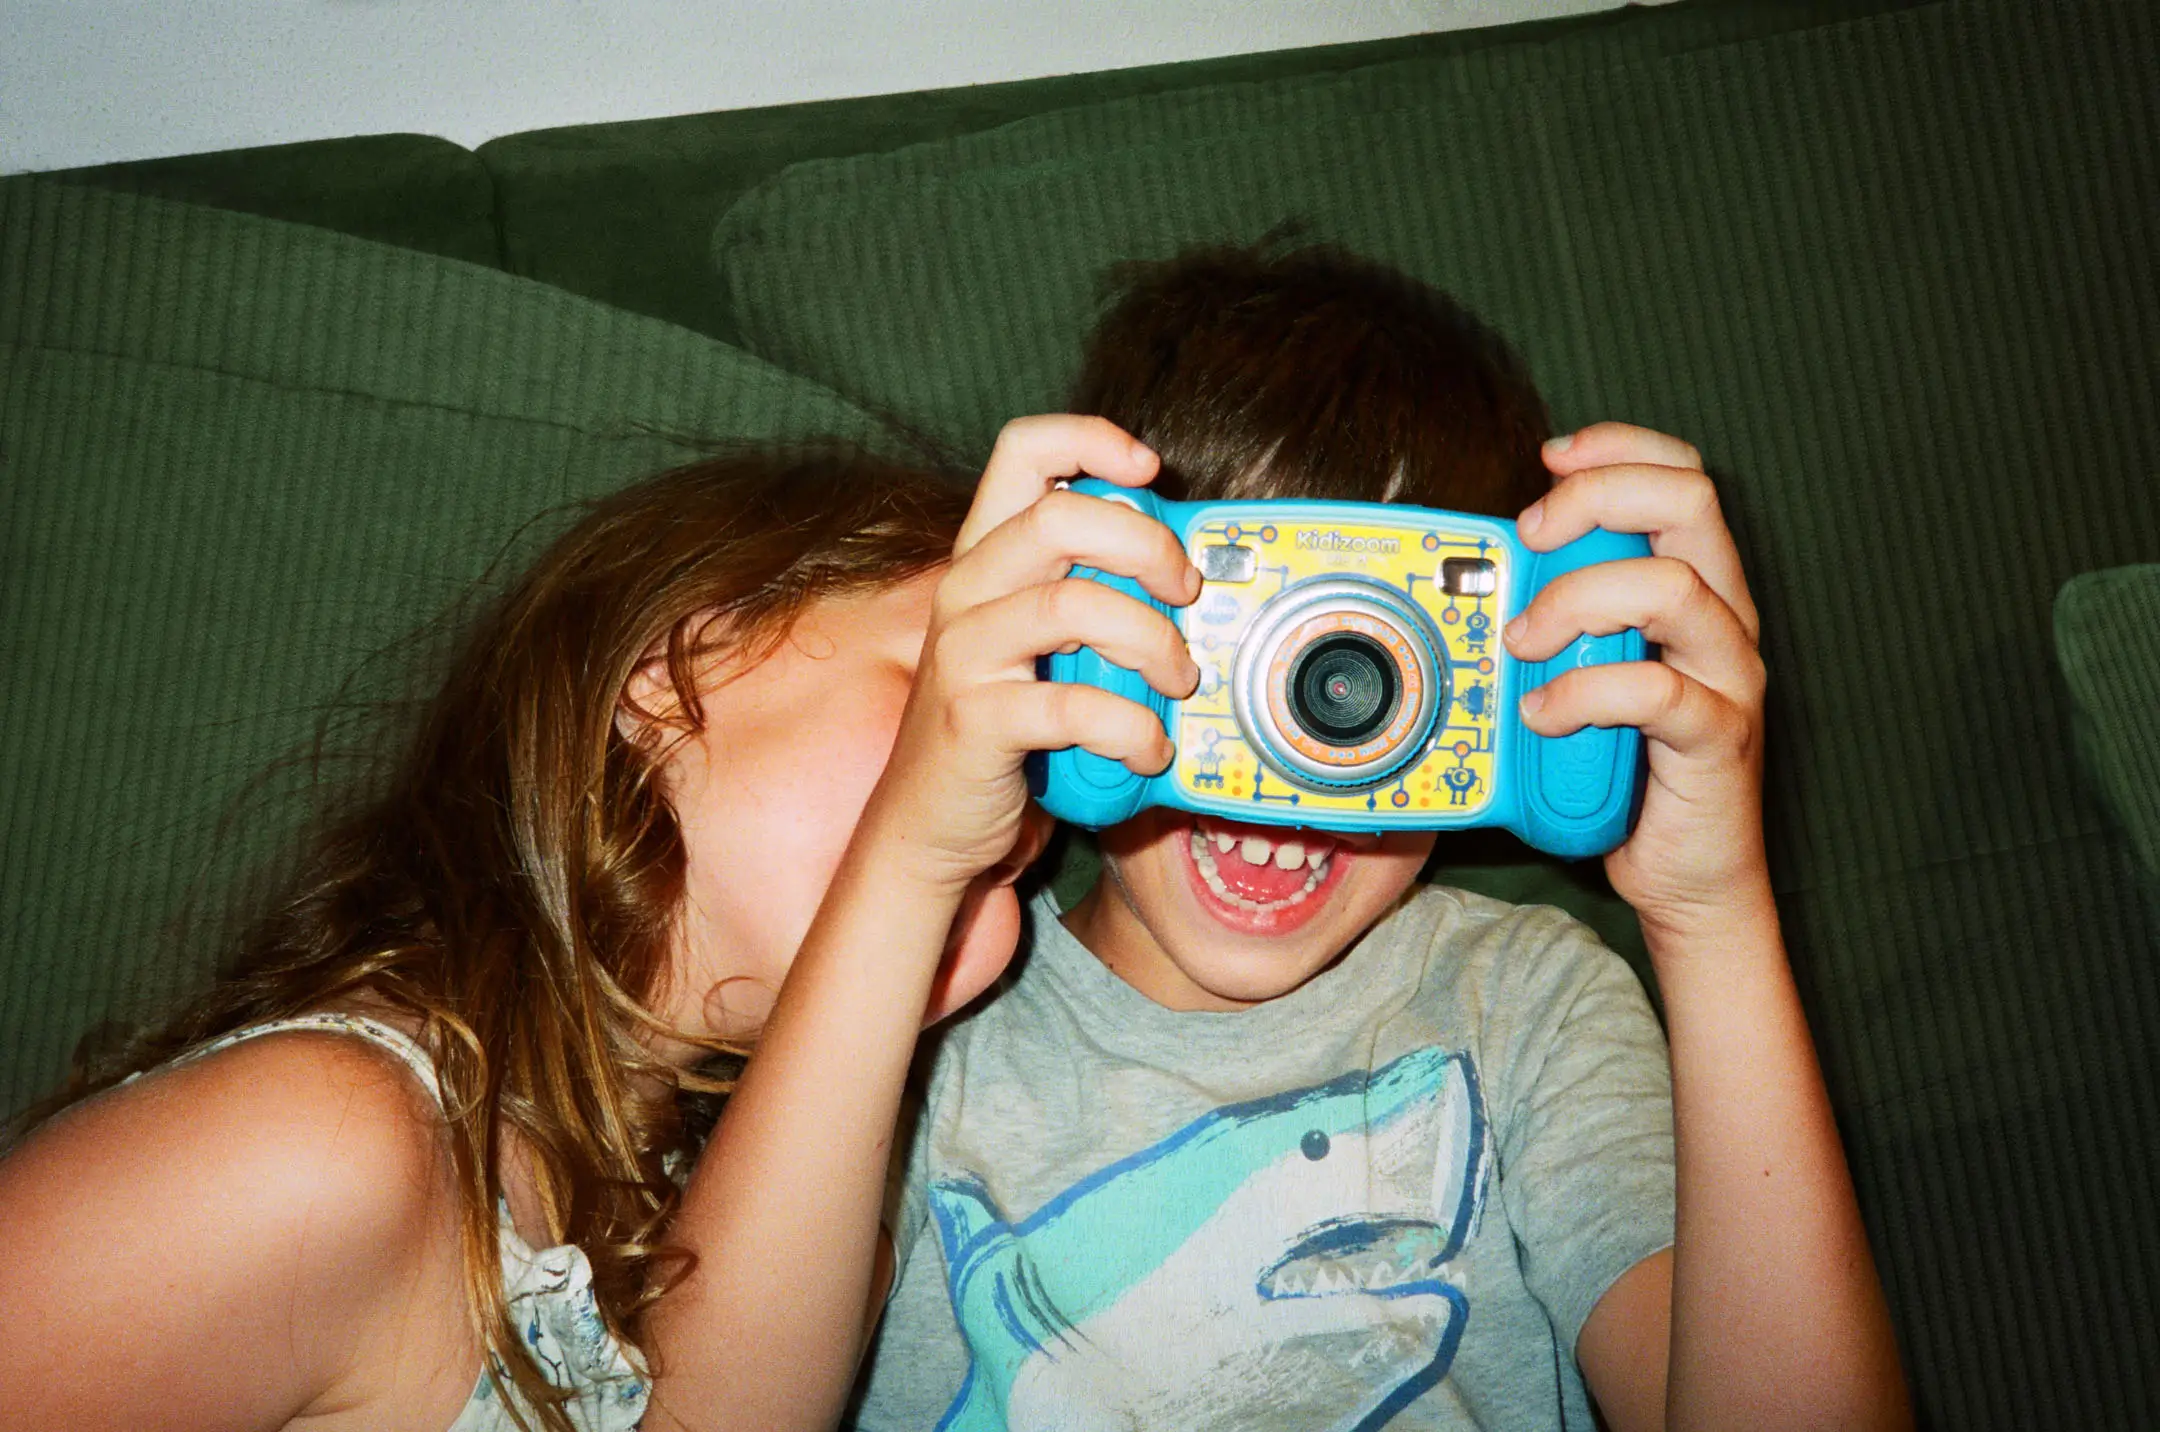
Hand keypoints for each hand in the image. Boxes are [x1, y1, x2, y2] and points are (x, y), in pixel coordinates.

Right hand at [856, 416, 1200, 1007]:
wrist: (926, 824)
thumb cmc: (1001, 729)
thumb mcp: (1039, 646)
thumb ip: (1090, 598)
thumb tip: (1191, 575)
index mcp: (985, 558)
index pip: (1021, 452)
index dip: (1090, 439)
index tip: (1150, 469)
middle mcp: (966, 590)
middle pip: (1060, 514)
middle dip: (1146, 545)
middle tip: (1186, 592)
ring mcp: (965, 653)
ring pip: (1074, 606)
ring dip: (1151, 640)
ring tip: (1181, 681)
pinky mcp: (976, 720)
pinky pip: (1074, 706)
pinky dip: (1133, 728)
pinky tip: (1150, 750)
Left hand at [1501, 422, 1769, 943]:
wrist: (1685, 874)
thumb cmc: (1628, 767)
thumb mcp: (1585, 672)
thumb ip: (1560, 621)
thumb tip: (1483, 582)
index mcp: (1696, 587)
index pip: (1681, 478)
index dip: (1618, 449)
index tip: (1551, 455)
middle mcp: (1724, 617)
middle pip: (1687, 502)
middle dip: (1596, 497)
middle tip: (1529, 536)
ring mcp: (1728, 675)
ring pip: (1672, 587)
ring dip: (1576, 599)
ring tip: (1521, 642)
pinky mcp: (1718, 737)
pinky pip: (1656, 691)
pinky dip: (1584, 694)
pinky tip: (1541, 714)